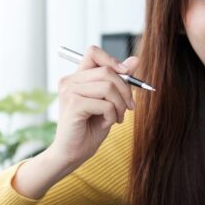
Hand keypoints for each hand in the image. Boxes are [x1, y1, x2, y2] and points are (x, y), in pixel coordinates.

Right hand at [46, 46, 137, 169]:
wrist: (73, 153)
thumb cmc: (90, 127)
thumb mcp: (110, 101)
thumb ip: (119, 80)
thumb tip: (135, 60)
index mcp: (77, 77)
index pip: (93, 52)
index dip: (112, 60)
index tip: (126, 75)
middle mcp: (70, 81)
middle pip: (107, 71)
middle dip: (125, 90)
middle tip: (129, 108)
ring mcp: (69, 92)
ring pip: (108, 87)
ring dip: (120, 105)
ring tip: (117, 118)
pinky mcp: (73, 105)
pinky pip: (105, 104)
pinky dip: (112, 116)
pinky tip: (107, 124)